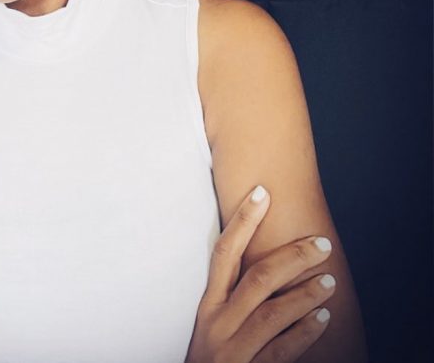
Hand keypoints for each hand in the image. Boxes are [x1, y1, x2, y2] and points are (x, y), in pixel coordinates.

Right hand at [184, 185, 335, 362]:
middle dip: (292, 257)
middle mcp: (217, 321)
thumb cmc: (212, 355)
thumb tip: (264, 260)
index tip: (262, 193)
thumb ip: (232, 295)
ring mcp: (233, 348)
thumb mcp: (213, 322)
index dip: (242, 221)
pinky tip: (323, 319)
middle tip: (322, 244)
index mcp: (209, 303)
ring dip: (305, 294)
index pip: (224, 252)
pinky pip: (281, 351)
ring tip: (330, 281)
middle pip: (256, 278)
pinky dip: (304, 333)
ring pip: (272, 312)